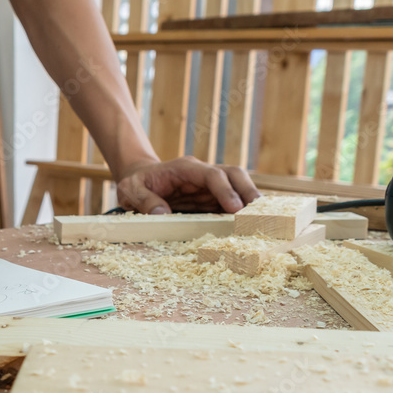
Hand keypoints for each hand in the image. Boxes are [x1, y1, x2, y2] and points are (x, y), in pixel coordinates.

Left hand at [115, 157, 260, 213]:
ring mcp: (209, 185)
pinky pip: (231, 201)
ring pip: (238, 185)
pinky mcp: (211, 197)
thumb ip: (144, 200)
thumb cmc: (136, 184)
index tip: (235, 209)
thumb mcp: (130, 190)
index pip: (211, 174)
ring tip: (262, 220)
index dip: (225, 190)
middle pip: (233, 174)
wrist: (139, 180)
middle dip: (248, 191)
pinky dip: (242, 211)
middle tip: (258, 214)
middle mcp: (201, 173)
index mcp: (185, 168)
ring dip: (250, 202)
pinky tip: (250, 224)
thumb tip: (161, 214)